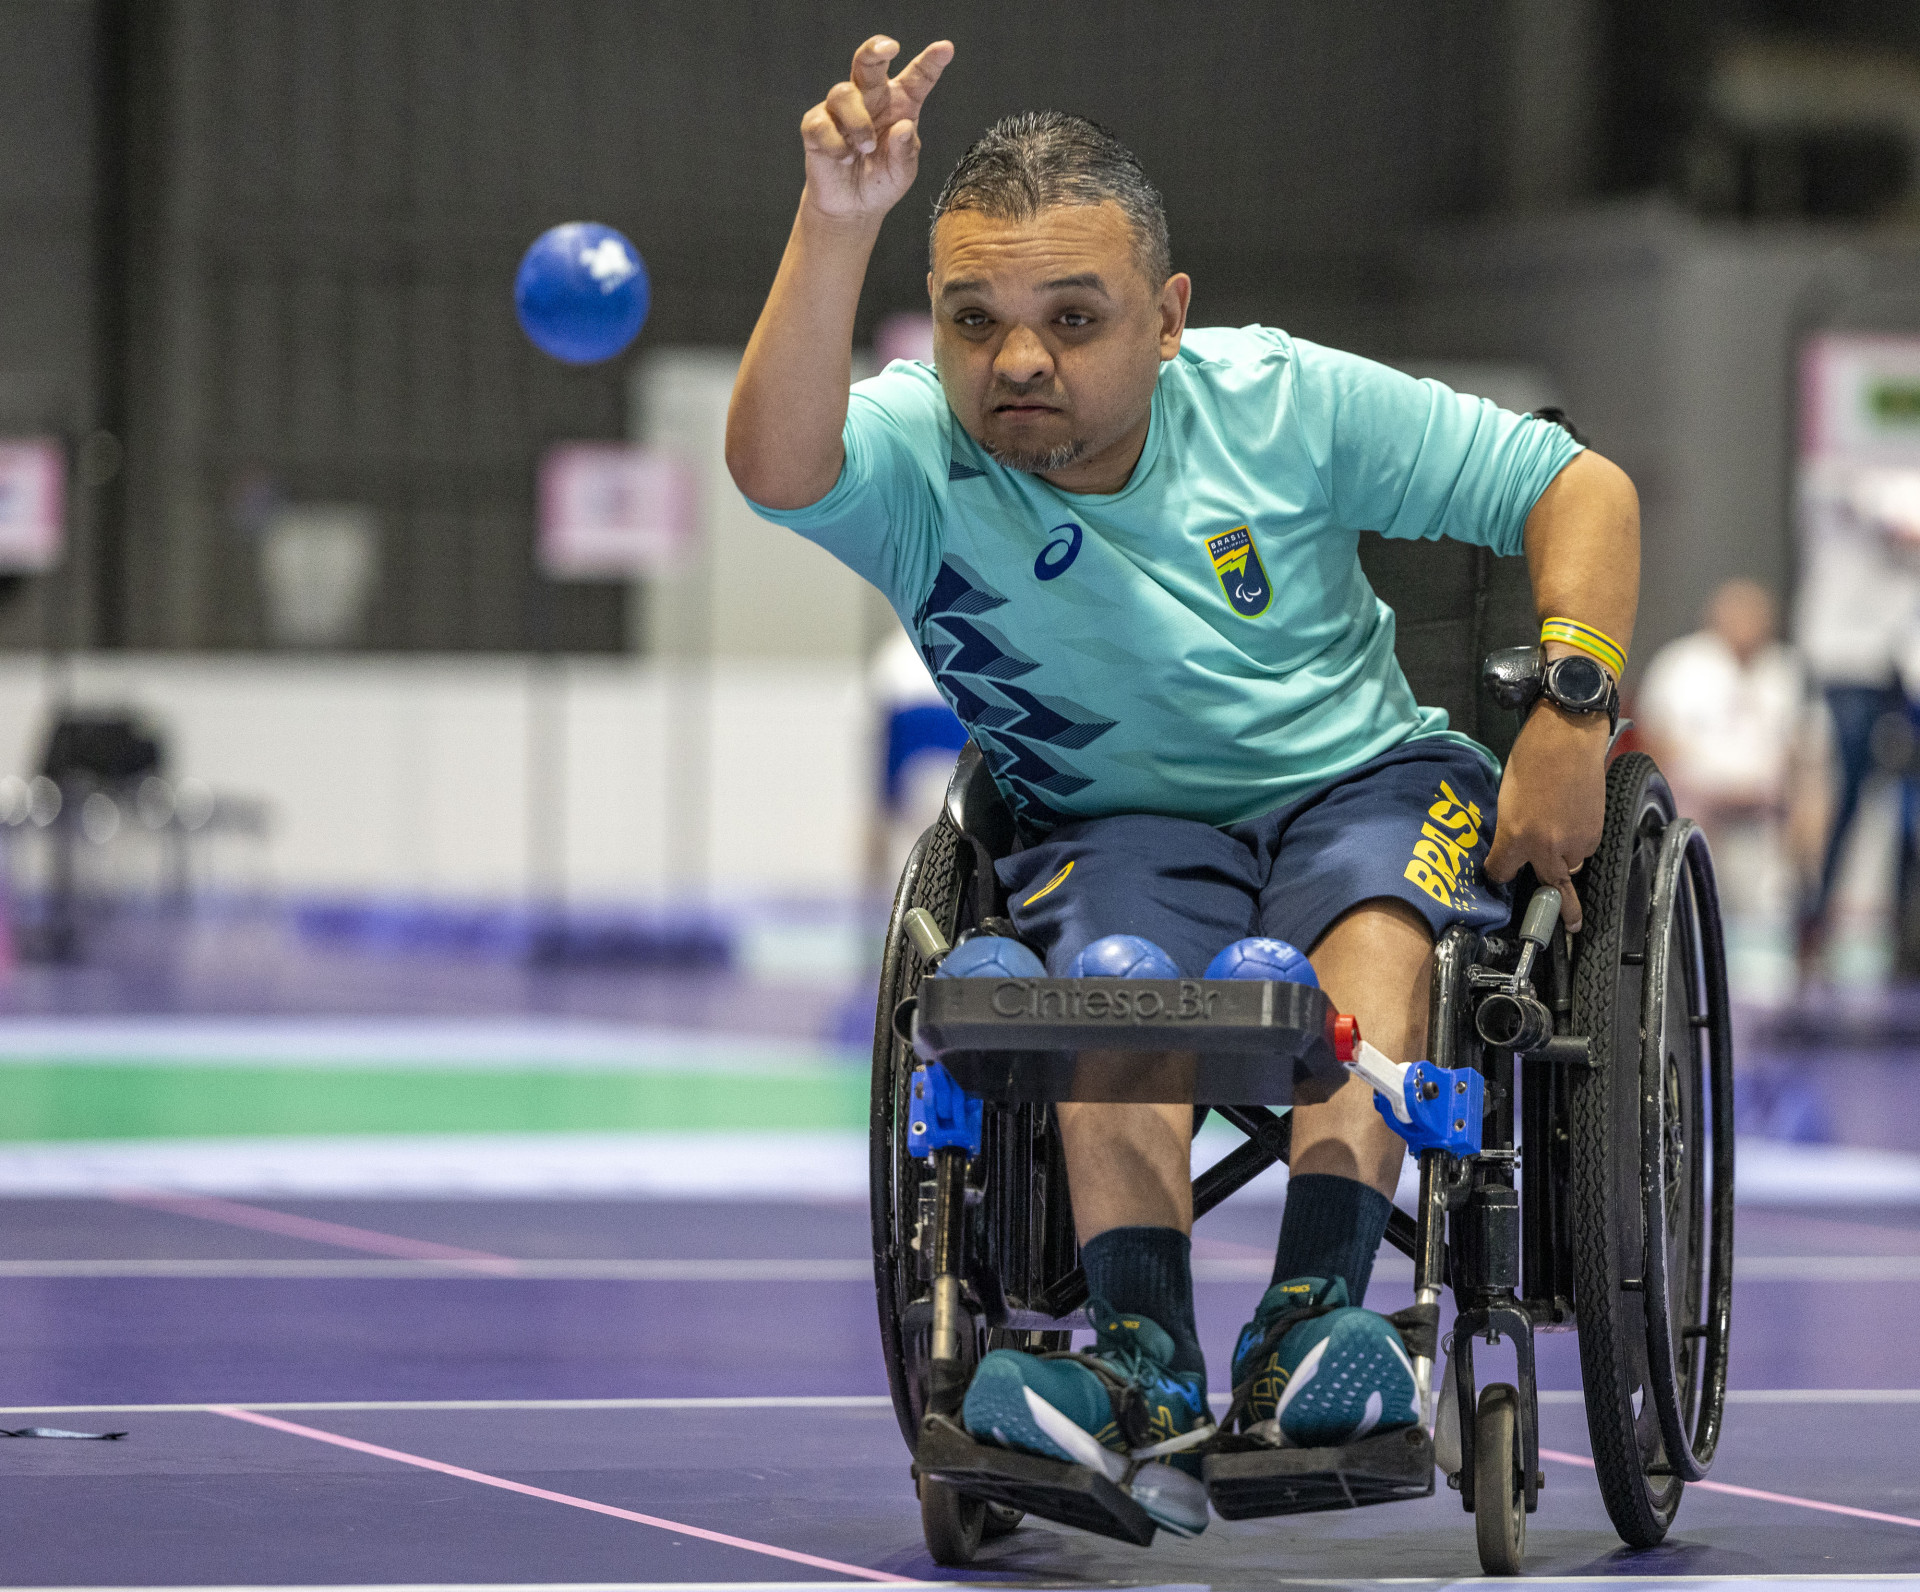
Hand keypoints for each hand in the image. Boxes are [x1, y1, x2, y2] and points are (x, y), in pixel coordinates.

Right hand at [800, 36, 952, 222]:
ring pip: (843, 93)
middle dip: (877, 48)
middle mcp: (870, 98)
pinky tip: (843, 159)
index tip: (945, 49)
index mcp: (899, 104)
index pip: (916, 77)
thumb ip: (905, 151)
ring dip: (858, 122)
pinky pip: (822, 123)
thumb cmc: (881, 182)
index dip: (931, 61)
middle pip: (868, 61)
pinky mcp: (817, 125)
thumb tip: (903, 127)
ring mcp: (840, 110)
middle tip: (891, 47)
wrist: (852, 208)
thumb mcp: (902, 172)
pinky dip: (835, 144)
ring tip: (866, 150)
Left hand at [1485, 705, 1609, 931]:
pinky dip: (1578, 841)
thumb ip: (1510, 828)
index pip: (1501, 872)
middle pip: (1551, 885)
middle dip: (1561, 908)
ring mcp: (1574, 841)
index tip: (1499, 874)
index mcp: (1515, 837)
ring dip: (1564, 858)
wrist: (1567, 737)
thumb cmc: (1530, 759)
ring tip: (1558, 829)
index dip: (1498, 872)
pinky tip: (1571, 817)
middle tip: (1569, 926)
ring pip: (1570, 865)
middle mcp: (1546, 847)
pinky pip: (1584, 848)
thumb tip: (1512, 844)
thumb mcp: (1505, 797)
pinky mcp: (1595, 832)